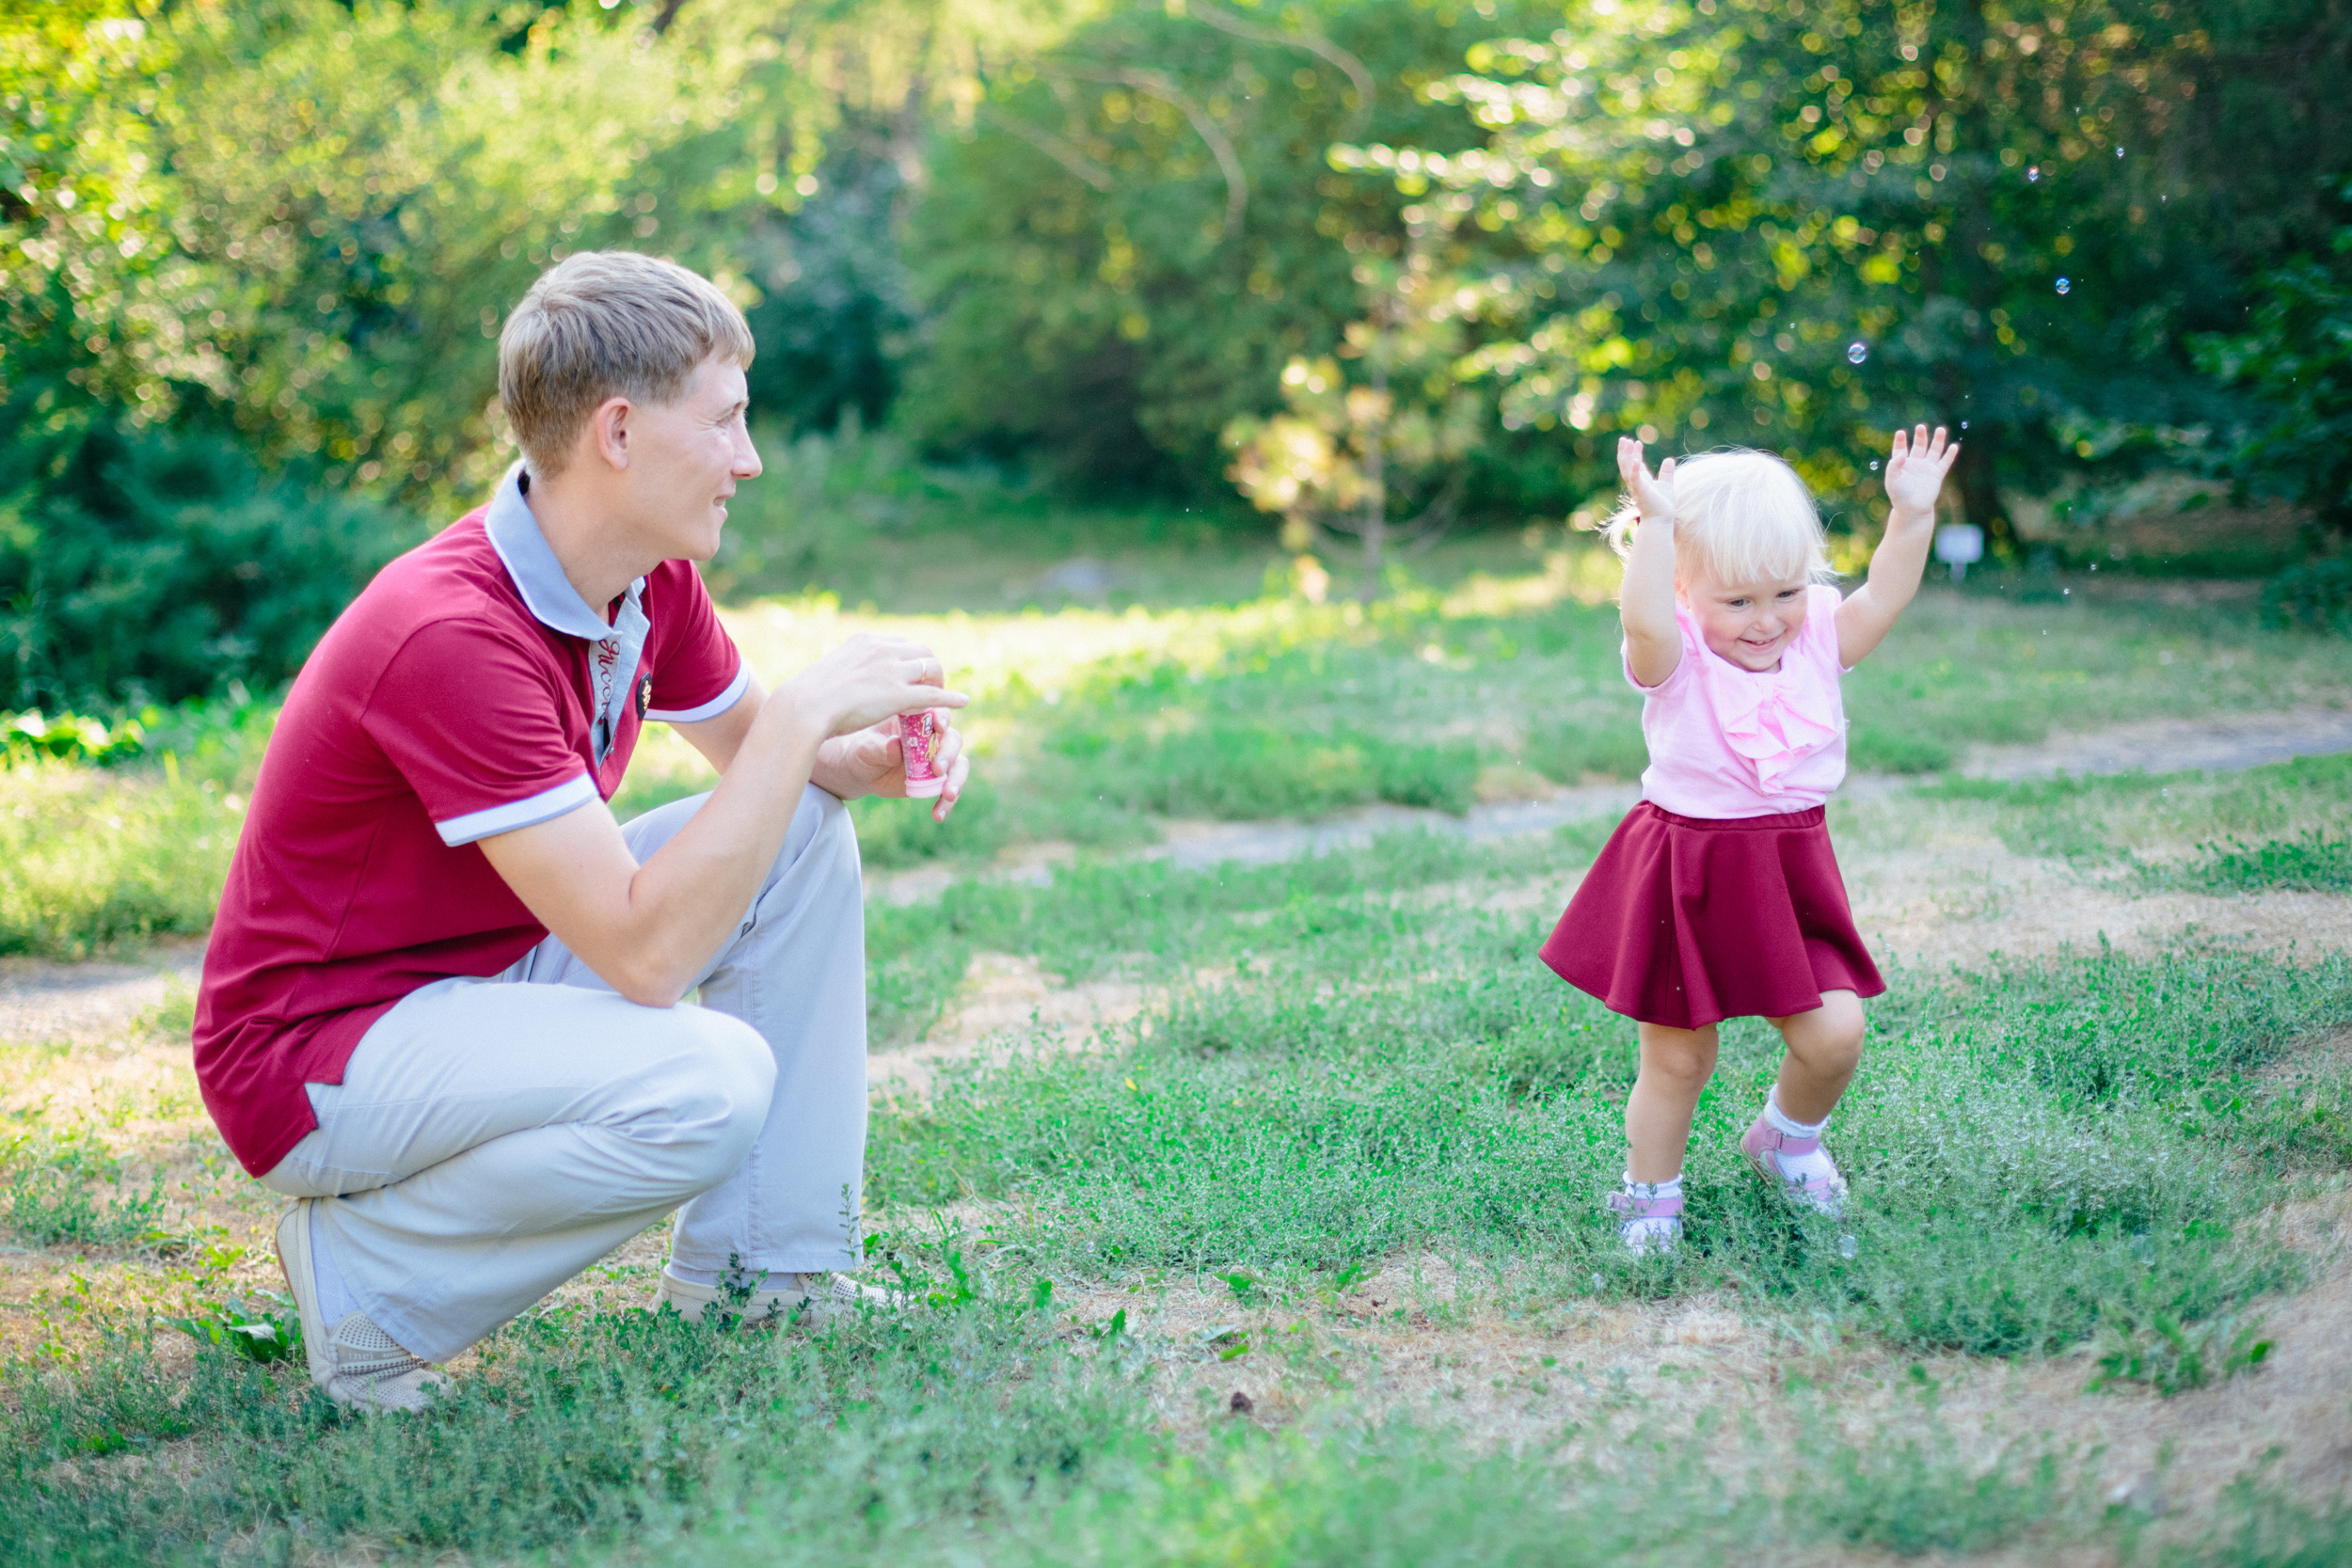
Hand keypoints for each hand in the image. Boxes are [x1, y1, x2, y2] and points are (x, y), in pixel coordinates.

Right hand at [778, 632, 968, 740]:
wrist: (805, 707)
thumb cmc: (808, 697)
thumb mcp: (829, 672)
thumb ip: (846, 671)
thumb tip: (844, 681)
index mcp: (866, 641)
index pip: (900, 644)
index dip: (911, 660)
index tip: (912, 673)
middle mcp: (883, 649)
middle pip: (922, 652)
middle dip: (931, 667)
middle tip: (933, 685)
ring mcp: (893, 671)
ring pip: (931, 669)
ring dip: (940, 682)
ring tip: (942, 695)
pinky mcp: (899, 695)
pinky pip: (934, 695)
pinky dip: (951, 698)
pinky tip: (962, 703)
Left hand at [813, 713, 972, 822]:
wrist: (864, 772)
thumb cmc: (864, 751)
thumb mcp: (866, 749)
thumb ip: (881, 748)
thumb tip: (895, 747)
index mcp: (916, 719)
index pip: (935, 713)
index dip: (941, 718)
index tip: (939, 728)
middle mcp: (933, 736)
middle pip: (953, 739)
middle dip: (949, 754)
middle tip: (938, 770)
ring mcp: (939, 757)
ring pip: (960, 764)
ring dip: (956, 779)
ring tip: (947, 795)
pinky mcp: (938, 778)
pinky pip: (951, 787)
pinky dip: (947, 802)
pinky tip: (938, 815)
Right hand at [1617, 435, 1677, 526]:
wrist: (1661, 521)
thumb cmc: (1663, 506)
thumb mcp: (1666, 485)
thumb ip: (1667, 472)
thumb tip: (1669, 459)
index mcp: (1641, 481)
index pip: (1634, 464)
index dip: (1634, 453)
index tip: (1636, 442)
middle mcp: (1636, 483)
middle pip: (1626, 465)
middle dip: (1624, 452)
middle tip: (1624, 439)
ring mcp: (1636, 488)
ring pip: (1627, 469)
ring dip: (1627, 456)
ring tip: (1628, 443)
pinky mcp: (1640, 492)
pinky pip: (1635, 480)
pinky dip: (1634, 470)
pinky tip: (1636, 459)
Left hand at [1883, 423, 1959, 516]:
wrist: (1912, 509)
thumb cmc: (1899, 495)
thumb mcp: (1892, 480)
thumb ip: (1894, 466)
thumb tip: (1902, 454)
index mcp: (1902, 463)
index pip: (1901, 449)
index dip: (1901, 441)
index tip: (1901, 433)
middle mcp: (1915, 463)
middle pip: (1919, 445)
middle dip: (1921, 436)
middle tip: (1921, 427)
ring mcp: (1927, 468)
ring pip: (1934, 451)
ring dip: (1938, 440)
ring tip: (1941, 429)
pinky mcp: (1937, 474)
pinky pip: (1945, 463)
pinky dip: (1949, 455)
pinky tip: (1953, 446)